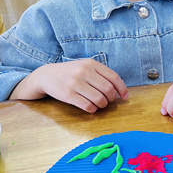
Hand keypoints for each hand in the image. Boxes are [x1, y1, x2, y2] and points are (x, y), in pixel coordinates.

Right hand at [9, 59, 127, 112]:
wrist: (47, 75)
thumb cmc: (71, 72)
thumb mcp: (85, 67)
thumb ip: (101, 75)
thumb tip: (119, 90)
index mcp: (91, 64)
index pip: (114, 77)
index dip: (122, 89)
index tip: (125, 97)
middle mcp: (84, 72)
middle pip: (108, 90)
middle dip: (111, 98)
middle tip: (108, 101)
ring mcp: (75, 83)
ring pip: (99, 99)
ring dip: (102, 105)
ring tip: (99, 104)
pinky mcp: (68, 95)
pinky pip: (88, 106)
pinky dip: (93, 109)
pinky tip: (91, 107)